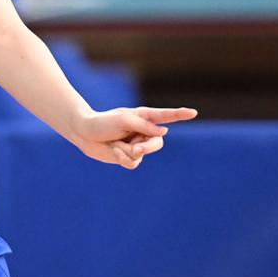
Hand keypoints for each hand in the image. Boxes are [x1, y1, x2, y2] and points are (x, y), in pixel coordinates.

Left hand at [71, 106, 197, 169]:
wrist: (84, 134)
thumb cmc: (102, 122)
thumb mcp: (123, 121)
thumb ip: (144, 126)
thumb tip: (164, 133)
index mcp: (143, 117)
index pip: (165, 116)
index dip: (179, 115)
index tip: (193, 113)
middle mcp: (142, 131)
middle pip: (157, 143)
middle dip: (147, 147)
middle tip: (135, 147)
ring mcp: (136, 144)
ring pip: (145, 154)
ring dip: (130, 152)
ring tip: (118, 146)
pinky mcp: (128, 156)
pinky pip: (134, 163)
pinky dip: (123, 158)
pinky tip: (114, 150)